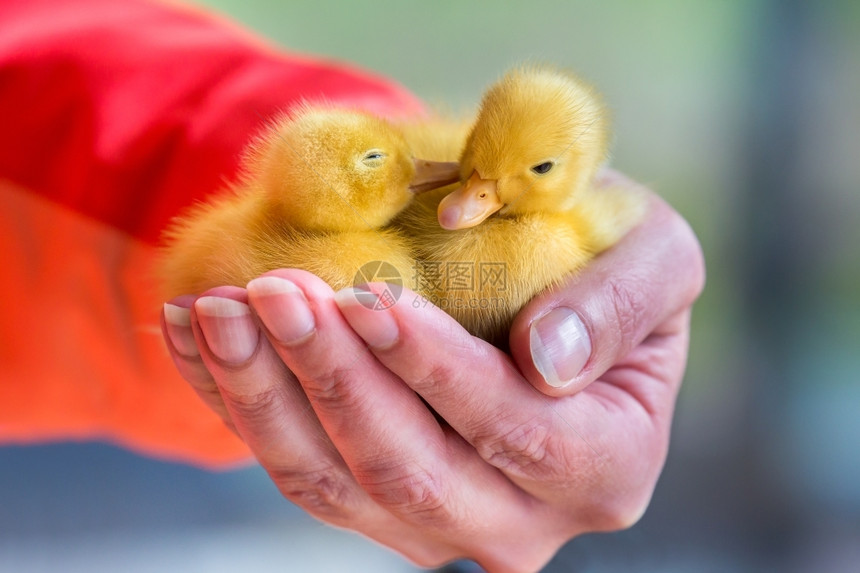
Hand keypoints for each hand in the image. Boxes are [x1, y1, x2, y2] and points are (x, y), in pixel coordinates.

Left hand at [160, 172, 703, 571]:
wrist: (550, 290)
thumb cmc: (604, 260)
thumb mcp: (652, 256)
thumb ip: (622, 303)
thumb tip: (551, 358)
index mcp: (608, 462)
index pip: (517, 428)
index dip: (436, 368)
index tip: (367, 296)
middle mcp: (524, 517)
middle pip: (411, 470)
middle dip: (333, 378)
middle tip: (272, 292)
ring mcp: (443, 524)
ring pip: (336, 484)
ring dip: (266, 395)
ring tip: (218, 310)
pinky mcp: (378, 508)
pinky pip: (299, 469)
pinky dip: (242, 404)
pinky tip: (201, 337)